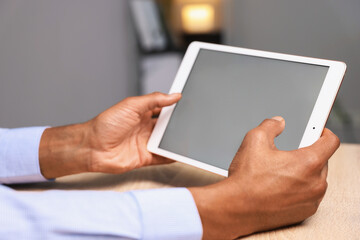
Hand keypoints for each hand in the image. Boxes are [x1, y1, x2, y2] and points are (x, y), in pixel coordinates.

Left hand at [39, 92, 180, 178]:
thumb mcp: (132, 105)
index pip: (163, 109)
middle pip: (168, 126)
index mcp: (142, 113)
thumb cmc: (106, 124)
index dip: (175, 107)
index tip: (188, 104)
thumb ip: (154, 100)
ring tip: (191, 137)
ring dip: (178, 140)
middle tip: (193, 122)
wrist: (92, 147)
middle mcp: (145, 128)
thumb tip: (174, 95)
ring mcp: (146, 143)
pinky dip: (173, 156)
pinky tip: (182, 154)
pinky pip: (163, 157)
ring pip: (168, 142)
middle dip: (179, 125)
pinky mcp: (146, 158)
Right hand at [189, 116, 339, 238]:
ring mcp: (312, 199)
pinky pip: (310, 195)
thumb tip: (277, 122)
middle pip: (323, 160)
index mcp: (308, 162)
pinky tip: (281, 186)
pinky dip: (301, 189)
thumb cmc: (247, 179)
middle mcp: (316, 183)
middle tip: (288, 153)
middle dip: (308, 154)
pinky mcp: (306, 212)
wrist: (238, 208)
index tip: (317, 131)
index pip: (331, 141)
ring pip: (317, 178)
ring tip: (282, 171)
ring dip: (305, 172)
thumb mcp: (254, 140)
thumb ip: (270, 125)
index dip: (323, 132)